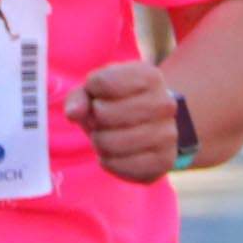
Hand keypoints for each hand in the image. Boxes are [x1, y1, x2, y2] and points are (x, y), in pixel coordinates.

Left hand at [67, 59, 181, 182]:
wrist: (152, 124)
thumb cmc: (117, 102)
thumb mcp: (96, 90)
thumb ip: (79, 96)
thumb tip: (74, 112)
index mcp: (150, 76)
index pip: (103, 82)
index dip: (92, 91)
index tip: (100, 95)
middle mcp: (165, 103)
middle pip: (104, 114)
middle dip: (94, 119)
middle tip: (101, 121)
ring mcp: (169, 134)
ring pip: (111, 143)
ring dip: (99, 142)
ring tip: (107, 137)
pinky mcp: (164, 162)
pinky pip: (121, 166)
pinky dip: (108, 162)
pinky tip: (114, 154)